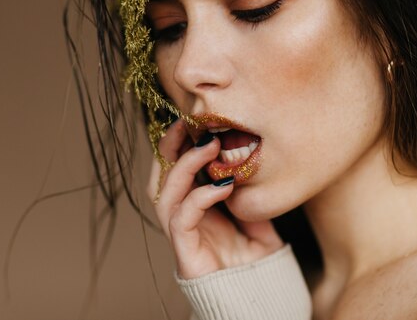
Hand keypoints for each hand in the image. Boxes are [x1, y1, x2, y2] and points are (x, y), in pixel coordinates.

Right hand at [147, 119, 283, 278]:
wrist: (257, 296)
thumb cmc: (254, 258)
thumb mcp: (255, 216)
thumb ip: (248, 192)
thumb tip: (250, 160)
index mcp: (193, 207)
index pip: (174, 170)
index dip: (177, 145)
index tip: (194, 120)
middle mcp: (181, 219)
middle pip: (160, 177)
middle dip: (169, 148)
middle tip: (189, 123)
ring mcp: (180, 236)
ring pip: (164, 195)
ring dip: (183, 166)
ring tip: (208, 146)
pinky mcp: (185, 253)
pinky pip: (182, 220)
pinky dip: (199, 198)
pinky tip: (222, 186)